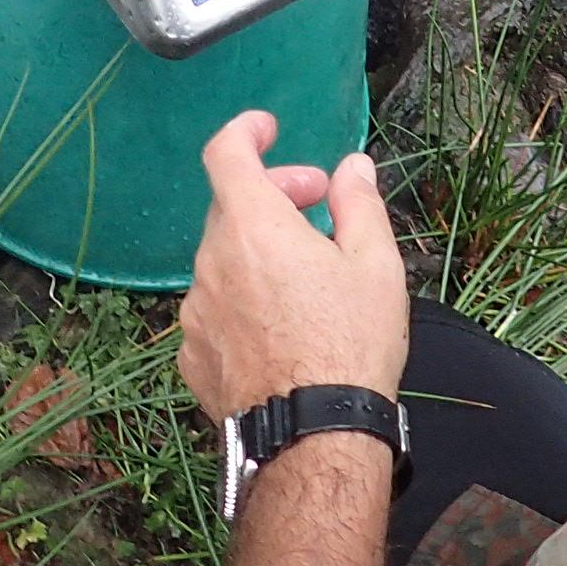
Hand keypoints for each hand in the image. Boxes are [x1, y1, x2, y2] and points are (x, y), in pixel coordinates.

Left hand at [178, 112, 408, 422]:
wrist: (313, 436)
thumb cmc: (350, 344)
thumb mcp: (375, 265)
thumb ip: (359, 204)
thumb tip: (352, 166)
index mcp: (252, 227)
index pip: (226, 153)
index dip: (245, 131)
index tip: (269, 129)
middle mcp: (211, 262)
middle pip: (231, 207)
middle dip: (274, 196)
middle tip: (319, 209)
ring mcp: (194, 312)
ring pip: (223, 261)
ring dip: (257, 253)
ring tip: (307, 279)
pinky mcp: (191, 356)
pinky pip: (214, 309)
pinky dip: (242, 300)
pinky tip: (280, 327)